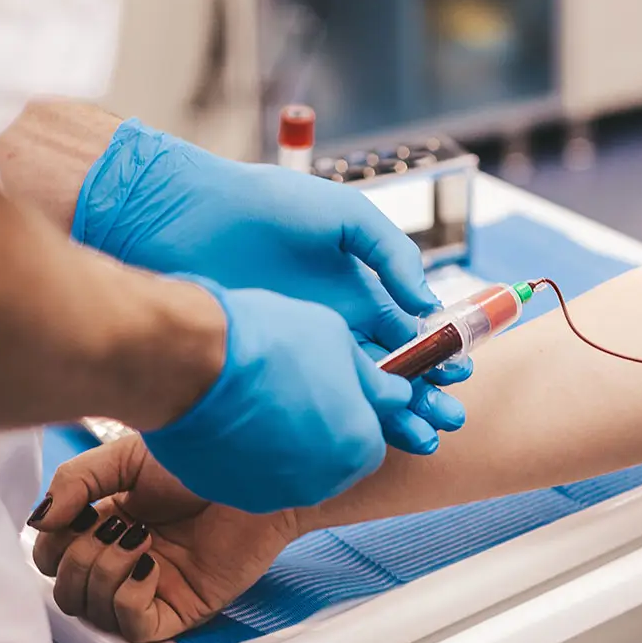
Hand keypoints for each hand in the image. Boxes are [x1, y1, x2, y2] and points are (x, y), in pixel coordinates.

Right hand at [30, 435, 289, 642]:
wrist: (252, 472)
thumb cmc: (198, 459)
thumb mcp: (122, 459)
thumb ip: (74, 483)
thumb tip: (39, 522)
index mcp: (107, 528)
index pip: (54, 562)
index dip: (53, 547)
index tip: (80, 515)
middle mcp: (126, 563)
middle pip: (68, 594)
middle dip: (76, 561)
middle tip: (113, 526)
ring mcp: (154, 588)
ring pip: (95, 613)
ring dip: (104, 572)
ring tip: (139, 538)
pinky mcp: (184, 608)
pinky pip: (135, 628)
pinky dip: (129, 598)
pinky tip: (149, 564)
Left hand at [74, 118, 466, 453]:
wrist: (183, 218)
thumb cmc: (262, 204)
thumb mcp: (342, 214)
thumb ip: (390, 252)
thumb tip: (425, 301)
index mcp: (358, 290)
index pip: (408, 333)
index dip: (436, 355)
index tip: (458, 375)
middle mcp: (335, 325)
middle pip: (393, 371)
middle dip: (425, 396)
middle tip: (450, 421)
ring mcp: (303, 347)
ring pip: (361, 391)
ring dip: (397, 416)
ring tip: (426, 438)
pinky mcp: (272, 363)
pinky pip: (318, 396)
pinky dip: (349, 417)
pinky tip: (373, 435)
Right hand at [150, 278, 410, 512]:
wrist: (192, 361)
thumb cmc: (271, 343)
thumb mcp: (339, 343)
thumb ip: (372, 381)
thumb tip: (397, 395)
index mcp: (359, 449)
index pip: (367, 439)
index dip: (349, 410)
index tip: (329, 388)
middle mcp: (322, 483)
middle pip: (329, 460)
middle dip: (316, 430)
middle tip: (289, 390)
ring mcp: (270, 494)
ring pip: (285, 470)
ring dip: (278, 443)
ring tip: (256, 397)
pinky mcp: (225, 492)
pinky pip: (242, 474)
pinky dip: (240, 452)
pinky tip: (226, 416)